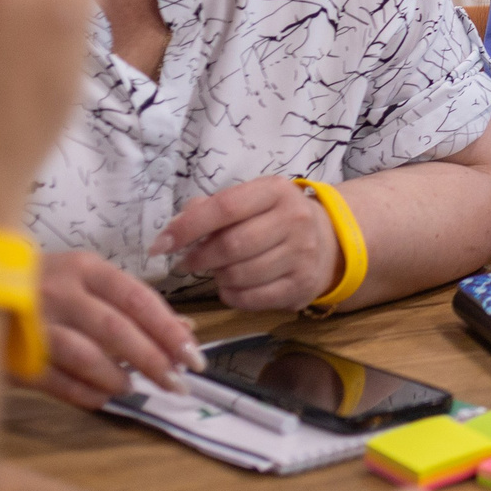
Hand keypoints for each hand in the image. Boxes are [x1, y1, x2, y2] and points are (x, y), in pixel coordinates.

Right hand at [35, 250, 205, 409]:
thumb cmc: (45, 284)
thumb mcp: (89, 282)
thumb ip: (134, 305)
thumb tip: (185, 330)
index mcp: (85, 268)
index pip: (139, 299)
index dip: (169, 330)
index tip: (193, 356)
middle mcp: (61, 291)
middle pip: (118, 329)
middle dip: (153, 360)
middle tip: (177, 384)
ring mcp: (34, 322)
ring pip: (87, 356)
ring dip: (117, 378)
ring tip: (133, 388)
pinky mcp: (13, 354)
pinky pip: (56, 380)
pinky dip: (84, 393)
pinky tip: (102, 397)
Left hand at [152, 176, 345, 310]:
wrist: (329, 242)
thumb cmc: (276, 219)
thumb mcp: (251, 201)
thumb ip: (212, 208)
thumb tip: (177, 224)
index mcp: (276, 191)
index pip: (225, 207)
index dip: (188, 227)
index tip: (161, 244)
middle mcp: (294, 220)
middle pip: (231, 246)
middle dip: (199, 258)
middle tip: (188, 261)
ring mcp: (302, 255)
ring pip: (239, 275)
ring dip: (218, 276)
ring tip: (220, 269)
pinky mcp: (301, 286)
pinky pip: (250, 299)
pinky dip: (231, 295)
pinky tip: (233, 285)